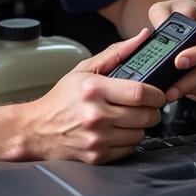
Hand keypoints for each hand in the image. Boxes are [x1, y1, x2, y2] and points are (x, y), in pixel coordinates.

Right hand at [20, 28, 165, 163]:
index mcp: (94, 89)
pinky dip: (128, 140)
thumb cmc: (61, 99)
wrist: (37, 129)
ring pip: (140, 134)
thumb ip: (116, 53)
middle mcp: (96, 115)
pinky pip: (129, 149)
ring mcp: (97, 138)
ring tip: (127, 118)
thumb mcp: (84, 70)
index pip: (140, 93)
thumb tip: (141, 38)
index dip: (156, 94)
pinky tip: (117, 131)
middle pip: (145, 115)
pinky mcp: (97, 156)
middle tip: (145, 106)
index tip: (158, 94)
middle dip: (152, 110)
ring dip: (140, 126)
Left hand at [146, 0, 195, 102]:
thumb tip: (160, 29)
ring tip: (173, 92)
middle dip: (192, 80)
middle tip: (172, 88)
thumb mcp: (166, 8)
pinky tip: (186, 91)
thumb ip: (161, 15)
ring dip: (194, 89)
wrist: (188, 25)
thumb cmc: (179, 15)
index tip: (178, 63)